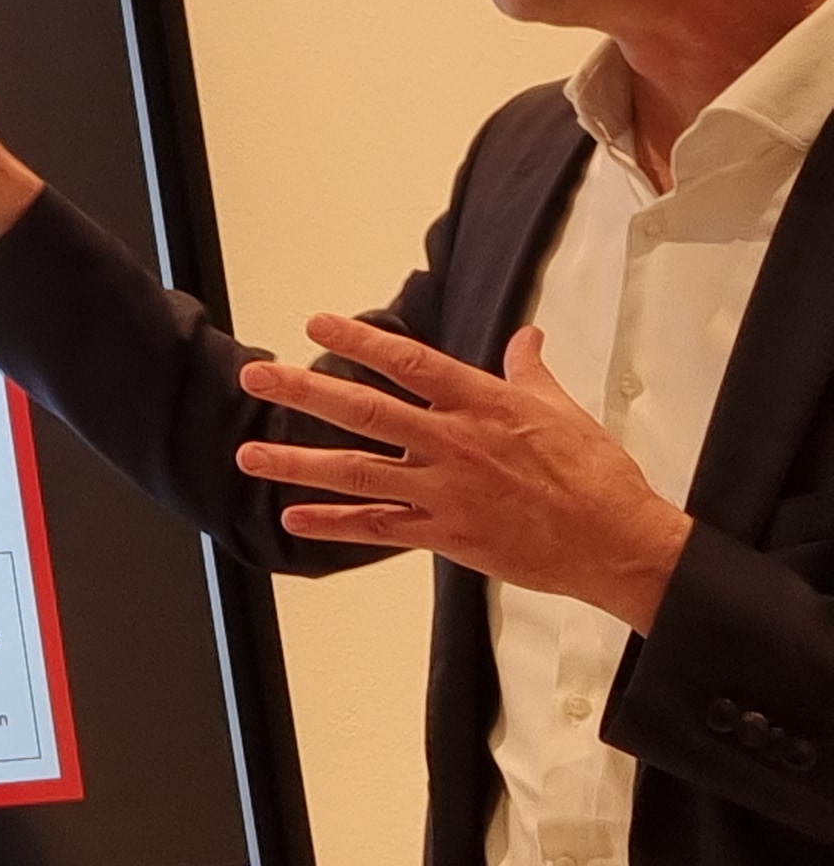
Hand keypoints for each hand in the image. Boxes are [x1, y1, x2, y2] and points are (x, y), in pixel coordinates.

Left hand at [234, 317, 691, 629]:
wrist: (618, 542)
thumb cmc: (595, 474)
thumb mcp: (561, 409)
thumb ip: (529, 371)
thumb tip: (526, 336)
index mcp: (481, 404)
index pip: (408, 362)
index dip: (360, 341)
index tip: (316, 323)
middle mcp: (453, 442)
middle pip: (366, 411)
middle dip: (304, 393)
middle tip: (256, 377)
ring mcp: (446, 490)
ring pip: (358, 472)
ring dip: (298, 464)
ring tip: (247, 455)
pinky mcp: (447, 535)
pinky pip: (380, 528)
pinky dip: (335, 524)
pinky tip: (294, 518)